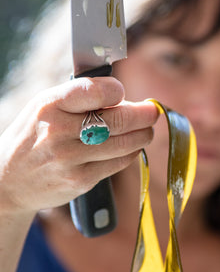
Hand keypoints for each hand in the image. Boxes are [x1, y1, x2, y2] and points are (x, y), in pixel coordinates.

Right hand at [0, 77, 157, 217]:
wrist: (9, 180)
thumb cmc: (34, 134)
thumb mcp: (45, 106)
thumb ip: (80, 97)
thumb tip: (125, 97)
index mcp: (50, 105)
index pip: (96, 91)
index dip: (117, 90)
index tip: (123, 92)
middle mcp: (59, 132)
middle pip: (118, 120)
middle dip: (144, 114)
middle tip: (153, 111)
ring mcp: (70, 159)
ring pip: (124, 143)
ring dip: (143, 134)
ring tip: (147, 129)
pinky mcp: (80, 180)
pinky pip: (118, 164)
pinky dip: (131, 153)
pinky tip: (132, 146)